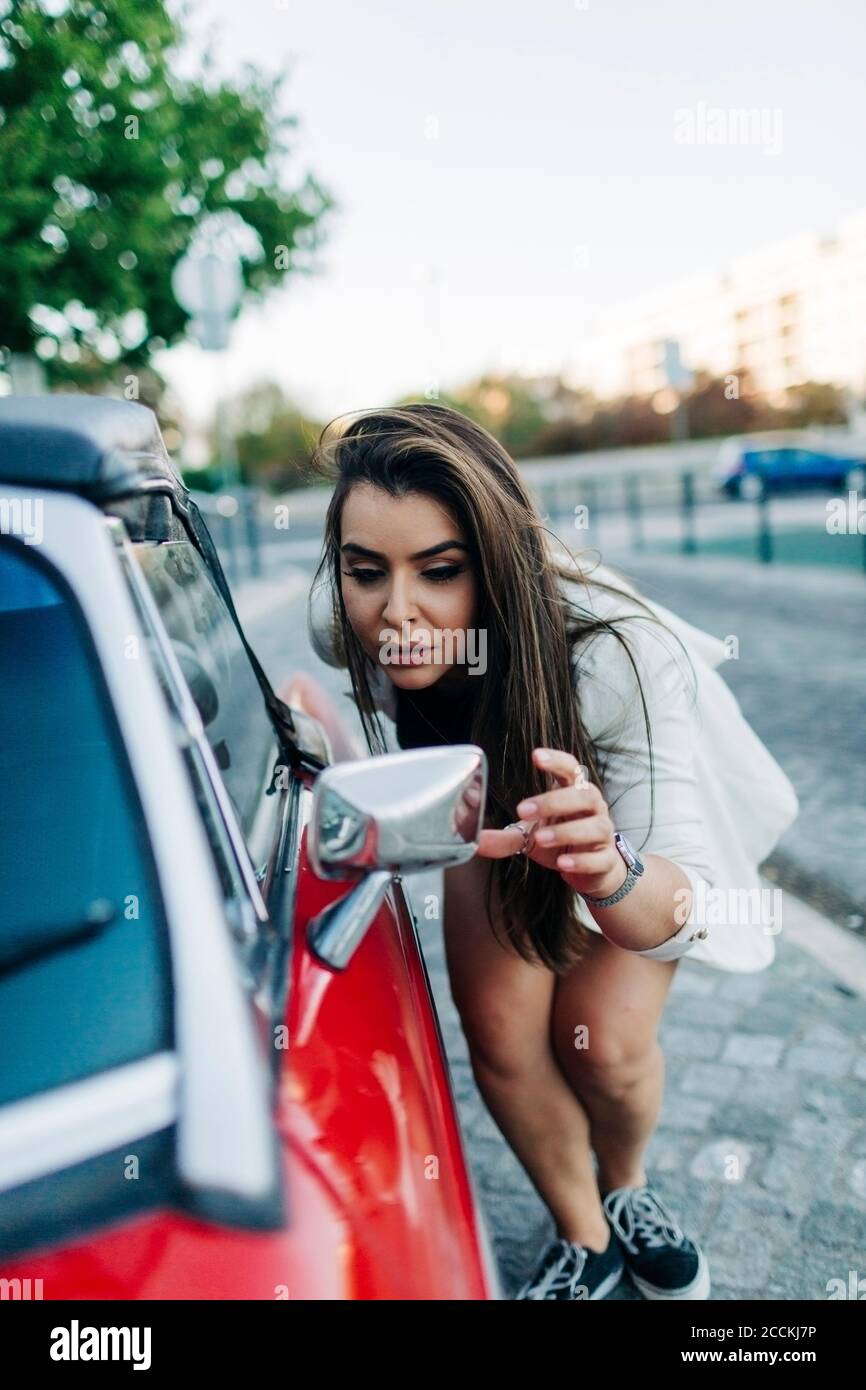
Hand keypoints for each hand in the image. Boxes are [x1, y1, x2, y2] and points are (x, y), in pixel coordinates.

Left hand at [476, 747, 626, 899]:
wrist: (592, 872)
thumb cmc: (560, 843)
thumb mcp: (529, 836)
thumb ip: (503, 836)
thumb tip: (472, 838)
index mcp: (574, 793)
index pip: (570, 768)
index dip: (556, 760)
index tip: (536, 756)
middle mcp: (593, 809)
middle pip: (582, 795)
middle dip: (553, 801)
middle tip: (523, 810)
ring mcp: (603, 834)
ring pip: (594, 827)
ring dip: (565, 831)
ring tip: (540, 838)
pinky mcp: (606, 860)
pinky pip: (598, 858)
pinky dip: (580, 860)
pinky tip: (562, 863)